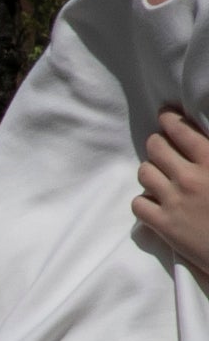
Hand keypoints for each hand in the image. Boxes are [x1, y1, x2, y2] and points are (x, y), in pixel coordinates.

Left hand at [132, 107, 208, 281]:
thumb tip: (204, 142)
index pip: (181, 130)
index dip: (169, 119)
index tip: (166, 115)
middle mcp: (189, 177)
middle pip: (156, 147)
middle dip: (158, 143)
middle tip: (162, 146)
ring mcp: (173, 201)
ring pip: (144, 173)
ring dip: (151, 171)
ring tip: (160, 175)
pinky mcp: (163, 224)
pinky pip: (138, 203)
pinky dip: (145, 200)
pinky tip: (156, 201)